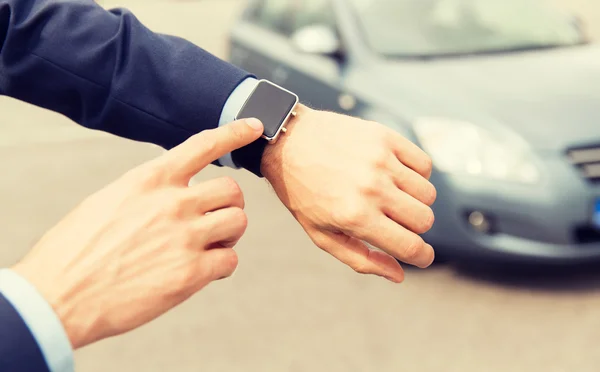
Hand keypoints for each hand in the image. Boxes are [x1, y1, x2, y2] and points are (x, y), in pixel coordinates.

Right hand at [12, 118, 263, 348]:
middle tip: (215, 222)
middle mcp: (173, 202)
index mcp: (150, 179)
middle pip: (232, 190)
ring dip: (229, 235)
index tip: (256, 126)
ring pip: (238, 221)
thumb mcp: (109, 201)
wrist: (59, 296)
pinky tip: (204, 272)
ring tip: (210, 247)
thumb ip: (148, 193)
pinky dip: (222, 266)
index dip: (235, 132)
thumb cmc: (77, 251)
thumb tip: (173, 195)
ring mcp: (185, 236)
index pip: (204, 145)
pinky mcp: (191, 272)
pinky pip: (230, 260)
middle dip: (228, 205)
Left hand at [262, 105, 435, 282]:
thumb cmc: (303, 193)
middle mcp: (371, 188)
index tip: (422, 256)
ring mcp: (380, 160)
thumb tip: (399, 275)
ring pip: (428, 194)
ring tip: (393, 197)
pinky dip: (417, 174)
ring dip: (416, 201)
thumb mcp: (321, 234)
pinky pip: (424, 164)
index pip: (410, 246)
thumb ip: (360, 259)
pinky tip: (396, 176)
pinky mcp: (385, 137)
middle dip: (415, 229)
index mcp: (355, 217)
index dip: (422, 257)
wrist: (287, 142)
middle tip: (395, 221)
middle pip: (424, 221)